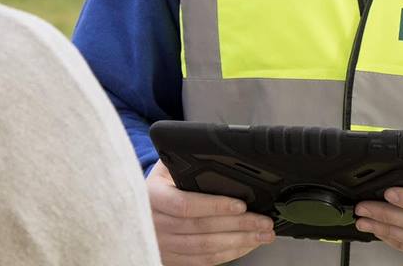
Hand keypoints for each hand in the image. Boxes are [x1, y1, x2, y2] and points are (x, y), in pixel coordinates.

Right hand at [147, 159, 275, 264]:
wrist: (138, 209)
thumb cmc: (161, 184)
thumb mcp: (166, 166)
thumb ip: (185, 158)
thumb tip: (212, 149)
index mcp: (153, 197)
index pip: (186, 206)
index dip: (215, 206)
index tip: (241, 205)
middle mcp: (156, 226)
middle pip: (202, 230)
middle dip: (239, 226)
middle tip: (264, 222)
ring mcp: (164, 246)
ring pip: (206, 249)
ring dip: (239, 243)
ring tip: (262, 235)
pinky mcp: (173, 260)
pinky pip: (204, 261)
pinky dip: (229, 254)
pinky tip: (246, 245)